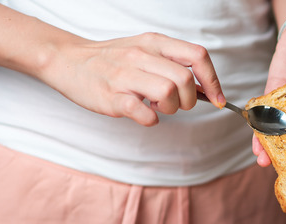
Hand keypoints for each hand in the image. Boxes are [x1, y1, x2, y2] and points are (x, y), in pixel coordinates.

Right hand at [42, 32, 224, 125]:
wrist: (67, 60)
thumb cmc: (112, 60)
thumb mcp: (145, 50)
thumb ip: (173, 64)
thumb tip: (206, 89)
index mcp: (155, 43)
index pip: (198, 56)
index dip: (213, 81)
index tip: (218, 99)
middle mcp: (141, 55)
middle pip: (185, 80)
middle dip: (189, 101)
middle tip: (176, 104)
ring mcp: (125, 76)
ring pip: (168, 94)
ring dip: (170, 109)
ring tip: (157, 106)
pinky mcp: (111, 97)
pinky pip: (143, 113)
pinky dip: (150, 119)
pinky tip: (144, 114)